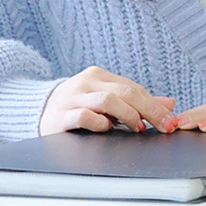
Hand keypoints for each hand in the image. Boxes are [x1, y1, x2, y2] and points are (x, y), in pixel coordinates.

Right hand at [39, 66, 179, 134]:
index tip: (171, 121)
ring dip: (128, 115)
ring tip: (138, 128)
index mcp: (99, 76)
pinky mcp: (59, 116)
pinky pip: (84, 116)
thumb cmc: (75, 106)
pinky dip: (100, 123)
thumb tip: (170, 104)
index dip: (156, 105)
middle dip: (150, 110)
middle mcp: (86, 83)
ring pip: (108, 100)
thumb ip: (136, 102)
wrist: (35, 112)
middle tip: (164, 126)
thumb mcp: (105, 99)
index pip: (134, 88)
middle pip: (125, 92)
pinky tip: (107, 129)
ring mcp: (72, 98)